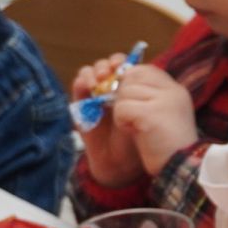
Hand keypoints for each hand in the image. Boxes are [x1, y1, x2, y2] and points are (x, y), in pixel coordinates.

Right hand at [71, 53, 139, 187]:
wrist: (122, 164)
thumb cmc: (140, 140)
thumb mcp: (148, 116)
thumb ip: (144, 96)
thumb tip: (140, 73)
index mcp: (131, 90)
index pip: (124, 66)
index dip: (122, 62)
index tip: (124, 66)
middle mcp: (113, 91)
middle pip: (106, 66)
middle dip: (107, 65)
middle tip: (110, 71)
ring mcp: (96, 98)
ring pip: (91, 74)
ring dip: (93, 72)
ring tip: (99, 80)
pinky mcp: (82, 107)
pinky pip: (78, 88)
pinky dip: (80, 82)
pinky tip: (86, 85)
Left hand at [110, 64, 196, 176]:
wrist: (181, 168)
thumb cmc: (169, 146)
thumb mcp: (163, 115)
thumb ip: (149, 98)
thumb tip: (121, 84)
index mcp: (176, 90)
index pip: (145, 70)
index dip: (130, 81)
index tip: (131, 100)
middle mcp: (172, 91)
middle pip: (131, 79)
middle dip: (123, 96)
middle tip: (130, 115)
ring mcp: (163, 100)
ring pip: (124, 93)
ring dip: (122, 111)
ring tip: (135, 126)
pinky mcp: (151, 113)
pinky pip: (121, 108)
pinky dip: (122, 121)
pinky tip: (133, 132)